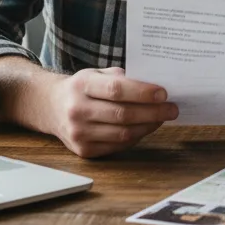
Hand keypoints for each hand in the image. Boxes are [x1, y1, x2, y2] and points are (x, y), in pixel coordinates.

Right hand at [47, 66, 178, 157]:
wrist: (52, 107)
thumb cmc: (83, 88)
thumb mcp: (97, 74)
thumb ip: (122, 77)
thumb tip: (155, 85)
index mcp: (82, 85)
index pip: (116, 90)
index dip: (142, 92)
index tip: (163, 93)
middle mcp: (77, 110)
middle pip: (123, 114)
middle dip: (153, 112)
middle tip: (172, 109)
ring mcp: (79, 133)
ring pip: (123, 134)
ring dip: (148, 126)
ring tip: (162, 118)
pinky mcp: (83, 150)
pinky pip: (117, 146)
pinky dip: (136, 137)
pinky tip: (146, 127)